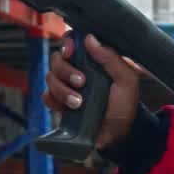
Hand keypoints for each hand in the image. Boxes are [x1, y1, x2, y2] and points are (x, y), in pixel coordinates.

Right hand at [42, 33, 142, 149]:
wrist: (117, 135)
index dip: (68, 43)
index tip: (71, 52)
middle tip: (81, 82)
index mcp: (94, 61)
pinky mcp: (59, 103)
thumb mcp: (127, 80)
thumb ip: (111, 58)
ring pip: (50, 77)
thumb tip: (90, 39)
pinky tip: (66, 108)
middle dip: (66, 70)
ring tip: (78, 102)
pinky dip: (53, 100)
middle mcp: (78, 70)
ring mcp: (67, 86)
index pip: (73, 42)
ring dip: (62, 89)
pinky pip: (46, 95)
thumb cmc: (125, 106)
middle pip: (57, 58)